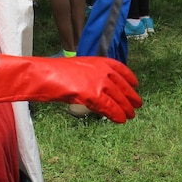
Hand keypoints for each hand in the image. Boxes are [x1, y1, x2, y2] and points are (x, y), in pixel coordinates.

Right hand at [0, 54, 140, 122]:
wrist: (44, 75)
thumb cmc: (54, 72)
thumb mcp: (76, 69)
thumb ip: (89, 76)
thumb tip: (98, 89)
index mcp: (97, 61)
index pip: (120, 68)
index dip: (129, 78)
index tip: (136, 84)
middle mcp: (101, 70)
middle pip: (122, 85)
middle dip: (130, 96)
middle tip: (137, 104)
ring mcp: (99, 82)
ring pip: (118, 98)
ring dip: (126, 108)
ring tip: (131, 116)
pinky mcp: (94, 94)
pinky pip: (110, 107)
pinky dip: (117, 114)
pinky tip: (121, 120)